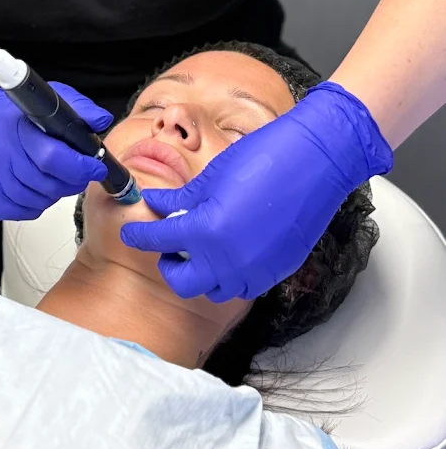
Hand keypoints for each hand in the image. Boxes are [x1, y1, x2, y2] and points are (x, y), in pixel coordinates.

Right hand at [0, 82, 111, 220]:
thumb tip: (101, 120)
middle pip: (47, 185)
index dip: (80, 167)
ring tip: (50, 175)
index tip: (96, 167)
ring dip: (52, 193)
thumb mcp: (52, 101)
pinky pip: (22, 213)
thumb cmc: (19, 117)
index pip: (51, 157)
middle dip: (71, 181)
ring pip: (37, 202)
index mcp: (15, 126)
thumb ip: (80, 109)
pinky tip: (32, 186)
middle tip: (77, 172)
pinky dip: (34, 204)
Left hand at [120, 82, 392, 301]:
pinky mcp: (277, 271)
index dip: (141, 237)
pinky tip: (228, 251)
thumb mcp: (213, 175)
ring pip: (214, 290)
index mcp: (208, 231)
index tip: (131, 235)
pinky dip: (229, 275)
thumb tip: (158, 205)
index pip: (160, 241)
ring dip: (200, 274)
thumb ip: (182, 198)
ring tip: (198, 248)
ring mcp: (256, 270)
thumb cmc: (267, 158)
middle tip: (166, 246)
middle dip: (169, 265)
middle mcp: (230, 260)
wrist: (316, 159)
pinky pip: (243, 286)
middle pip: (183, 282)